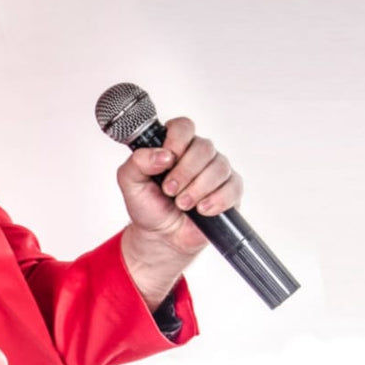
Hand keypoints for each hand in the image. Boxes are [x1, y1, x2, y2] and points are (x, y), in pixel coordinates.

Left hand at [117, 116, 242, 301]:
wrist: (162, 237)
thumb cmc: (149, 206)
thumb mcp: (130, 183)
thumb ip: (138, 162)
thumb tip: (163, 155)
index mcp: (175, 145)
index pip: (183, 127)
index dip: (177, 140)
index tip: (167, 160)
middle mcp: (198, 154)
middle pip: (204, 147)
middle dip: (185, 172)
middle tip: (170, 190)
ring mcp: (216, 171)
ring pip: (219, 166)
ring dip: (198, 188)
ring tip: (183, 204)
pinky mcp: (230, 190)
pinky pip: (233, 187)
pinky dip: (217, 200)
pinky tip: (202, 209)